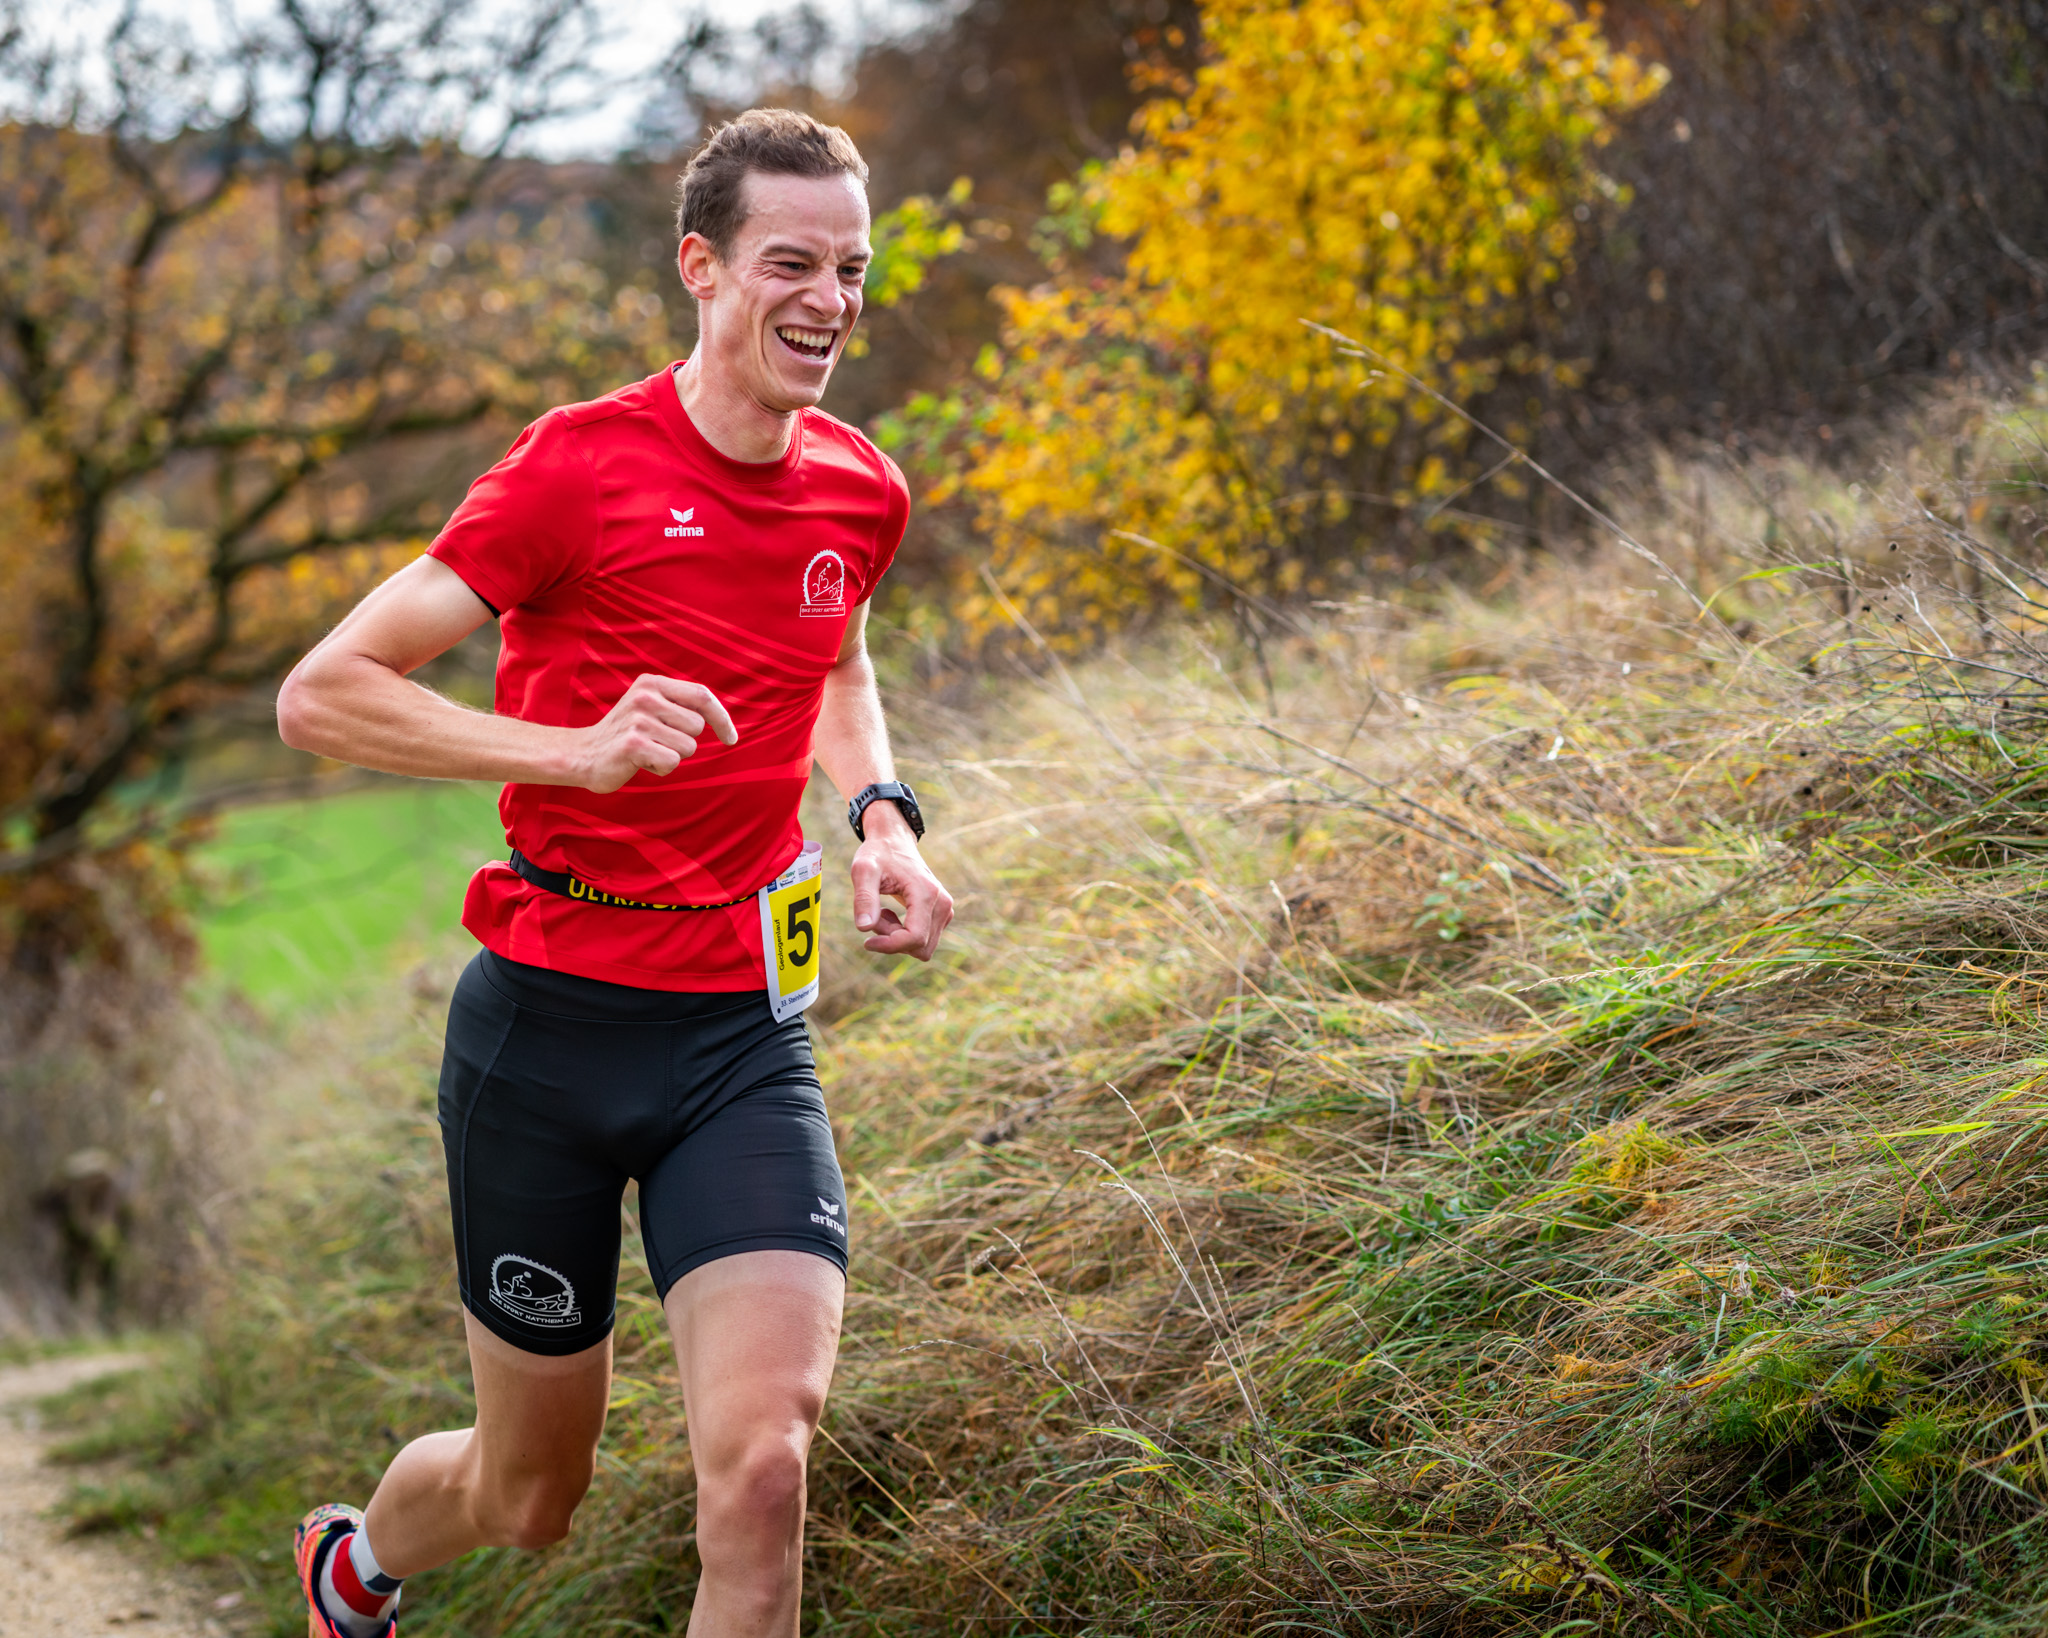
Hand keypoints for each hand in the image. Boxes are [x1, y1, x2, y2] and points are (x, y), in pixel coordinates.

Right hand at [573, 674, 736, 792]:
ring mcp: (638, 720)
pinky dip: (661, 769)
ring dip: (672, 756)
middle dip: (684, 742)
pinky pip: (672, 762)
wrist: (583, 754)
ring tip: (647, 752)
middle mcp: (645, 696)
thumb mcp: (651, 708)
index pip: (702, 695)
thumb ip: (680, 704)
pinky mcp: (633, 744)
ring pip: (687, 747)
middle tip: (656, 742)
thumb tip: (721, 716)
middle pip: (697, 727)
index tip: (731, 739)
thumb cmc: (627, 735)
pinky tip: (640, 763)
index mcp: (652, 683)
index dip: (723, 718)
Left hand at [849, 805, 952, 960]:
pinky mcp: (942, 914)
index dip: (889, 945)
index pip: (914, 937)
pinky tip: (892, 912)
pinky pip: (922, 940)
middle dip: (892, 939)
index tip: (866, 942)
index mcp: (927, 892)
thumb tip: (864, 928)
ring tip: (882, 912)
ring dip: (897, 937)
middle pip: (919, 945)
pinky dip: (903, 933)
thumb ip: (864, 898)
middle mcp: (943, 903)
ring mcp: (945, 910)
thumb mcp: (863, 870)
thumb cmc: (877, 854)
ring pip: (921, 946)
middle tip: (875, 915)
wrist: (893, 841)